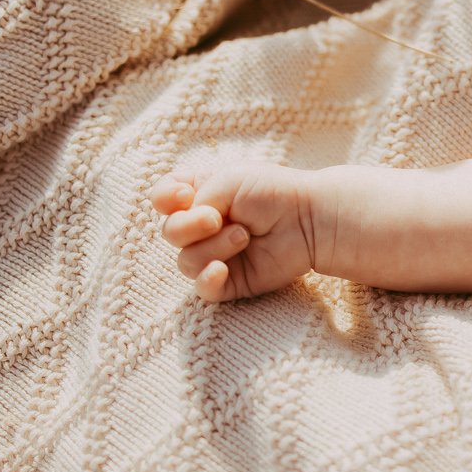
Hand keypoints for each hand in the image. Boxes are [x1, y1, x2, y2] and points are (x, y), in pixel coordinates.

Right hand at [148, 160, 316, 301]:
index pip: (162, 198)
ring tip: (244, 235)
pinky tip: (222, 269)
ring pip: (186, 261)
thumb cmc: (271, 192)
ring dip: (213, 247)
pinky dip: (208, 279)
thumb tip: (180, 228)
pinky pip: (203, 289)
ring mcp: (216, 254)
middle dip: (189, 225)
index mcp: (201, 194)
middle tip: (218, 218)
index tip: (184, 194)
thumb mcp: (227, 181)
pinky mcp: (231, 281)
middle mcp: (203, 226)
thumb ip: (193, 202)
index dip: (164, 198)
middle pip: (169, 232)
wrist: (309, 218)